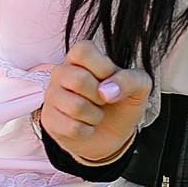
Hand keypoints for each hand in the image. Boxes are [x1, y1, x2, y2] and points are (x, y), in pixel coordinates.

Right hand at [37, 40, 152, 163]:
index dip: (102, 68)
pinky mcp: (49, 119)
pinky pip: (72, 127)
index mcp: (80, 57)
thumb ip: (130, 80)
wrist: (110, 135)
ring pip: (75, 106)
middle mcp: (61, 71)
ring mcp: (52, 95)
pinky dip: (87, 131)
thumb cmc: (120, 103)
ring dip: (95, 116)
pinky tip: (86, 126)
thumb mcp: (139, 87)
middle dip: (100, 96)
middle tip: (103, 100)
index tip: (110, 79)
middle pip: (78, 79)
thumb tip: (107, 91)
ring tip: (95, 114)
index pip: (82, 51)